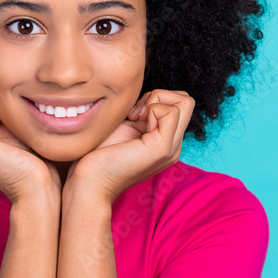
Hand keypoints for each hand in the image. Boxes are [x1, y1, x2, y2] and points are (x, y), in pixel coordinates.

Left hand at [65, 89, 194, 204]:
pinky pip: (171, 111)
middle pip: (187, 101)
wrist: (90, 182)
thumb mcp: (127, 127)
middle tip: (136, 114)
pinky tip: (134, 123)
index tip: (133, 113)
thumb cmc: (100, 154)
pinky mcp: (162, 148)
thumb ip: (143, 114)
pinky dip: (151, 108)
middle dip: (160, 96)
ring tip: (134, 118)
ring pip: (184, 102)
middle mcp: (174, 146)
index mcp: (166, 141)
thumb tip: (151, 95)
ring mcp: (171, 148)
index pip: (180, 104)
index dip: (156, 99)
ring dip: (155, 101)